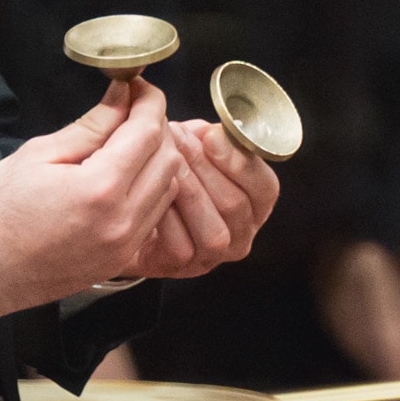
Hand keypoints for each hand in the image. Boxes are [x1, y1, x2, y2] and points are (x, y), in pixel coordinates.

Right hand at [0, 78, 186, 323]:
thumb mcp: (37, 155)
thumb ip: (90, 126)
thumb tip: (121, 98)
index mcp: (100, 189)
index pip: (148, 132)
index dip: (149, 102)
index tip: (139, 87)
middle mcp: (123, 221)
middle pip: (169, 159)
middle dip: (156, 128)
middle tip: (129, 112)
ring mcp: (126, 245)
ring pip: (168, 188)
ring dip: (157, 159)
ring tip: (126, 143)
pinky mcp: (122, 260)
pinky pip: (155, 215)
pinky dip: (150, 189)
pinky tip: (123, 177)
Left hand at [122, 118, 280, 279]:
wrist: (133, 211)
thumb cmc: (175, 175)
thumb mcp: (197, 150)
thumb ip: (209, 139)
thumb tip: (211, 133)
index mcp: (256, 205)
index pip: (266, 188)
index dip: (241, 163)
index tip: (211, 137)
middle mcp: (241, 236)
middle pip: (235, 204)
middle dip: (204, 166)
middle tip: (177, 138)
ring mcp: (213, 257)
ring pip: (213, 228)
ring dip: (188, 190)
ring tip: (166, 161)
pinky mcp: (181, 267)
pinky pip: (180, 244)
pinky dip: (167, 216)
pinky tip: (152, 192)